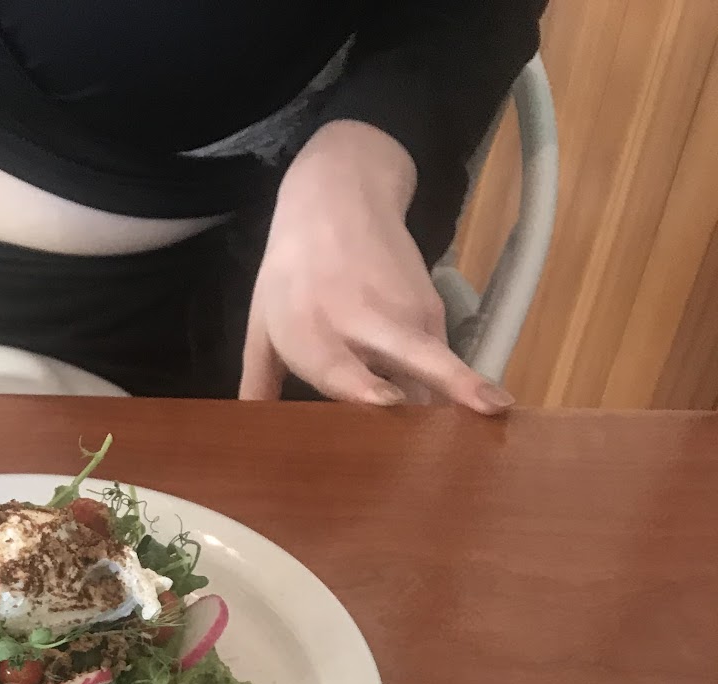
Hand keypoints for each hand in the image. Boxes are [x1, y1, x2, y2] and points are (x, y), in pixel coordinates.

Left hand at [240, 121, 514, 411]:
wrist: (338, 195)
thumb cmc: (293, 269)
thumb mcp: (262, 322)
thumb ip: (258, 380)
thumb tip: (245, 439)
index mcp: (309, 330)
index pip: (340, 367)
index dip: (365, 387)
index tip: (388, 403)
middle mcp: (362, 322)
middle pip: (413, 355)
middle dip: (447, 382)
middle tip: (486, 411)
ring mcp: (404, 314)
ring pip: (438, 365)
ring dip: (458, 399)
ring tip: (485, 429)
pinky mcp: (432, 309)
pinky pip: (441, 363)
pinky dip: (449, 391)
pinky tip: (456, 424)